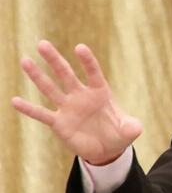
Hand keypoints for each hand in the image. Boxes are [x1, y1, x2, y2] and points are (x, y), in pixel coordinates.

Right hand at [11, 40, 141, 164]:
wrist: (106, 149)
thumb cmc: (118, 134)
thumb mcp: (129, 131)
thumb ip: (132, 127)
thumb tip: (135, 128)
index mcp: (100, 92)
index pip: (93, 72)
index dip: (88, 61)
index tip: (80, 48)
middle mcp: (81, 96)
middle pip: (66, 74)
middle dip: (55, 59)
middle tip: (42, 43)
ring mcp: (68, 108)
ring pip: (50, 89)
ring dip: (37, 76)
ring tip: (25, 61)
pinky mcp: (59, 123)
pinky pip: (41, 114)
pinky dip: (28, 108)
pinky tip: (14, 100)